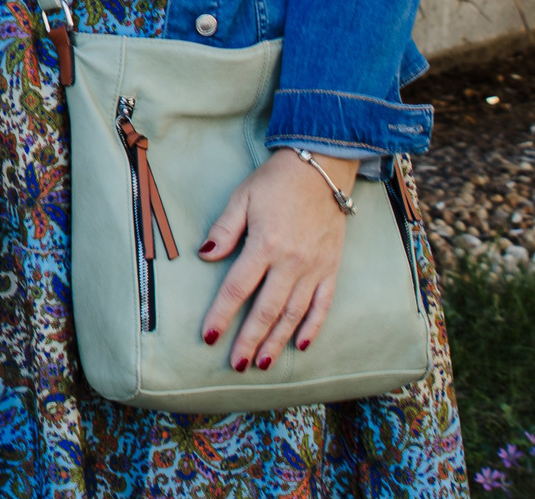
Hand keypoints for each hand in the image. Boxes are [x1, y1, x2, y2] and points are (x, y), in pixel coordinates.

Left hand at [196, 152, 355, 371]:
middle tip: (236, 364)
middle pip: (266, 310)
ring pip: (294, 314)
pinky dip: (312, 327)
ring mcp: (314, 268)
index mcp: (265, 245)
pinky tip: (300, 345)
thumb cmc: (275, 182)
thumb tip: (204, 256)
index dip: (222, 314)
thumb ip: (224, 230)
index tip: (208, 336)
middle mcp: (291, 262)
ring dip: (277, 340)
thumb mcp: (242, 198)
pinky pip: (323, 305)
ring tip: (262, 363)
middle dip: (249, 340)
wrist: (321, 170)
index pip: (238, 288)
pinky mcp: (331, 269)